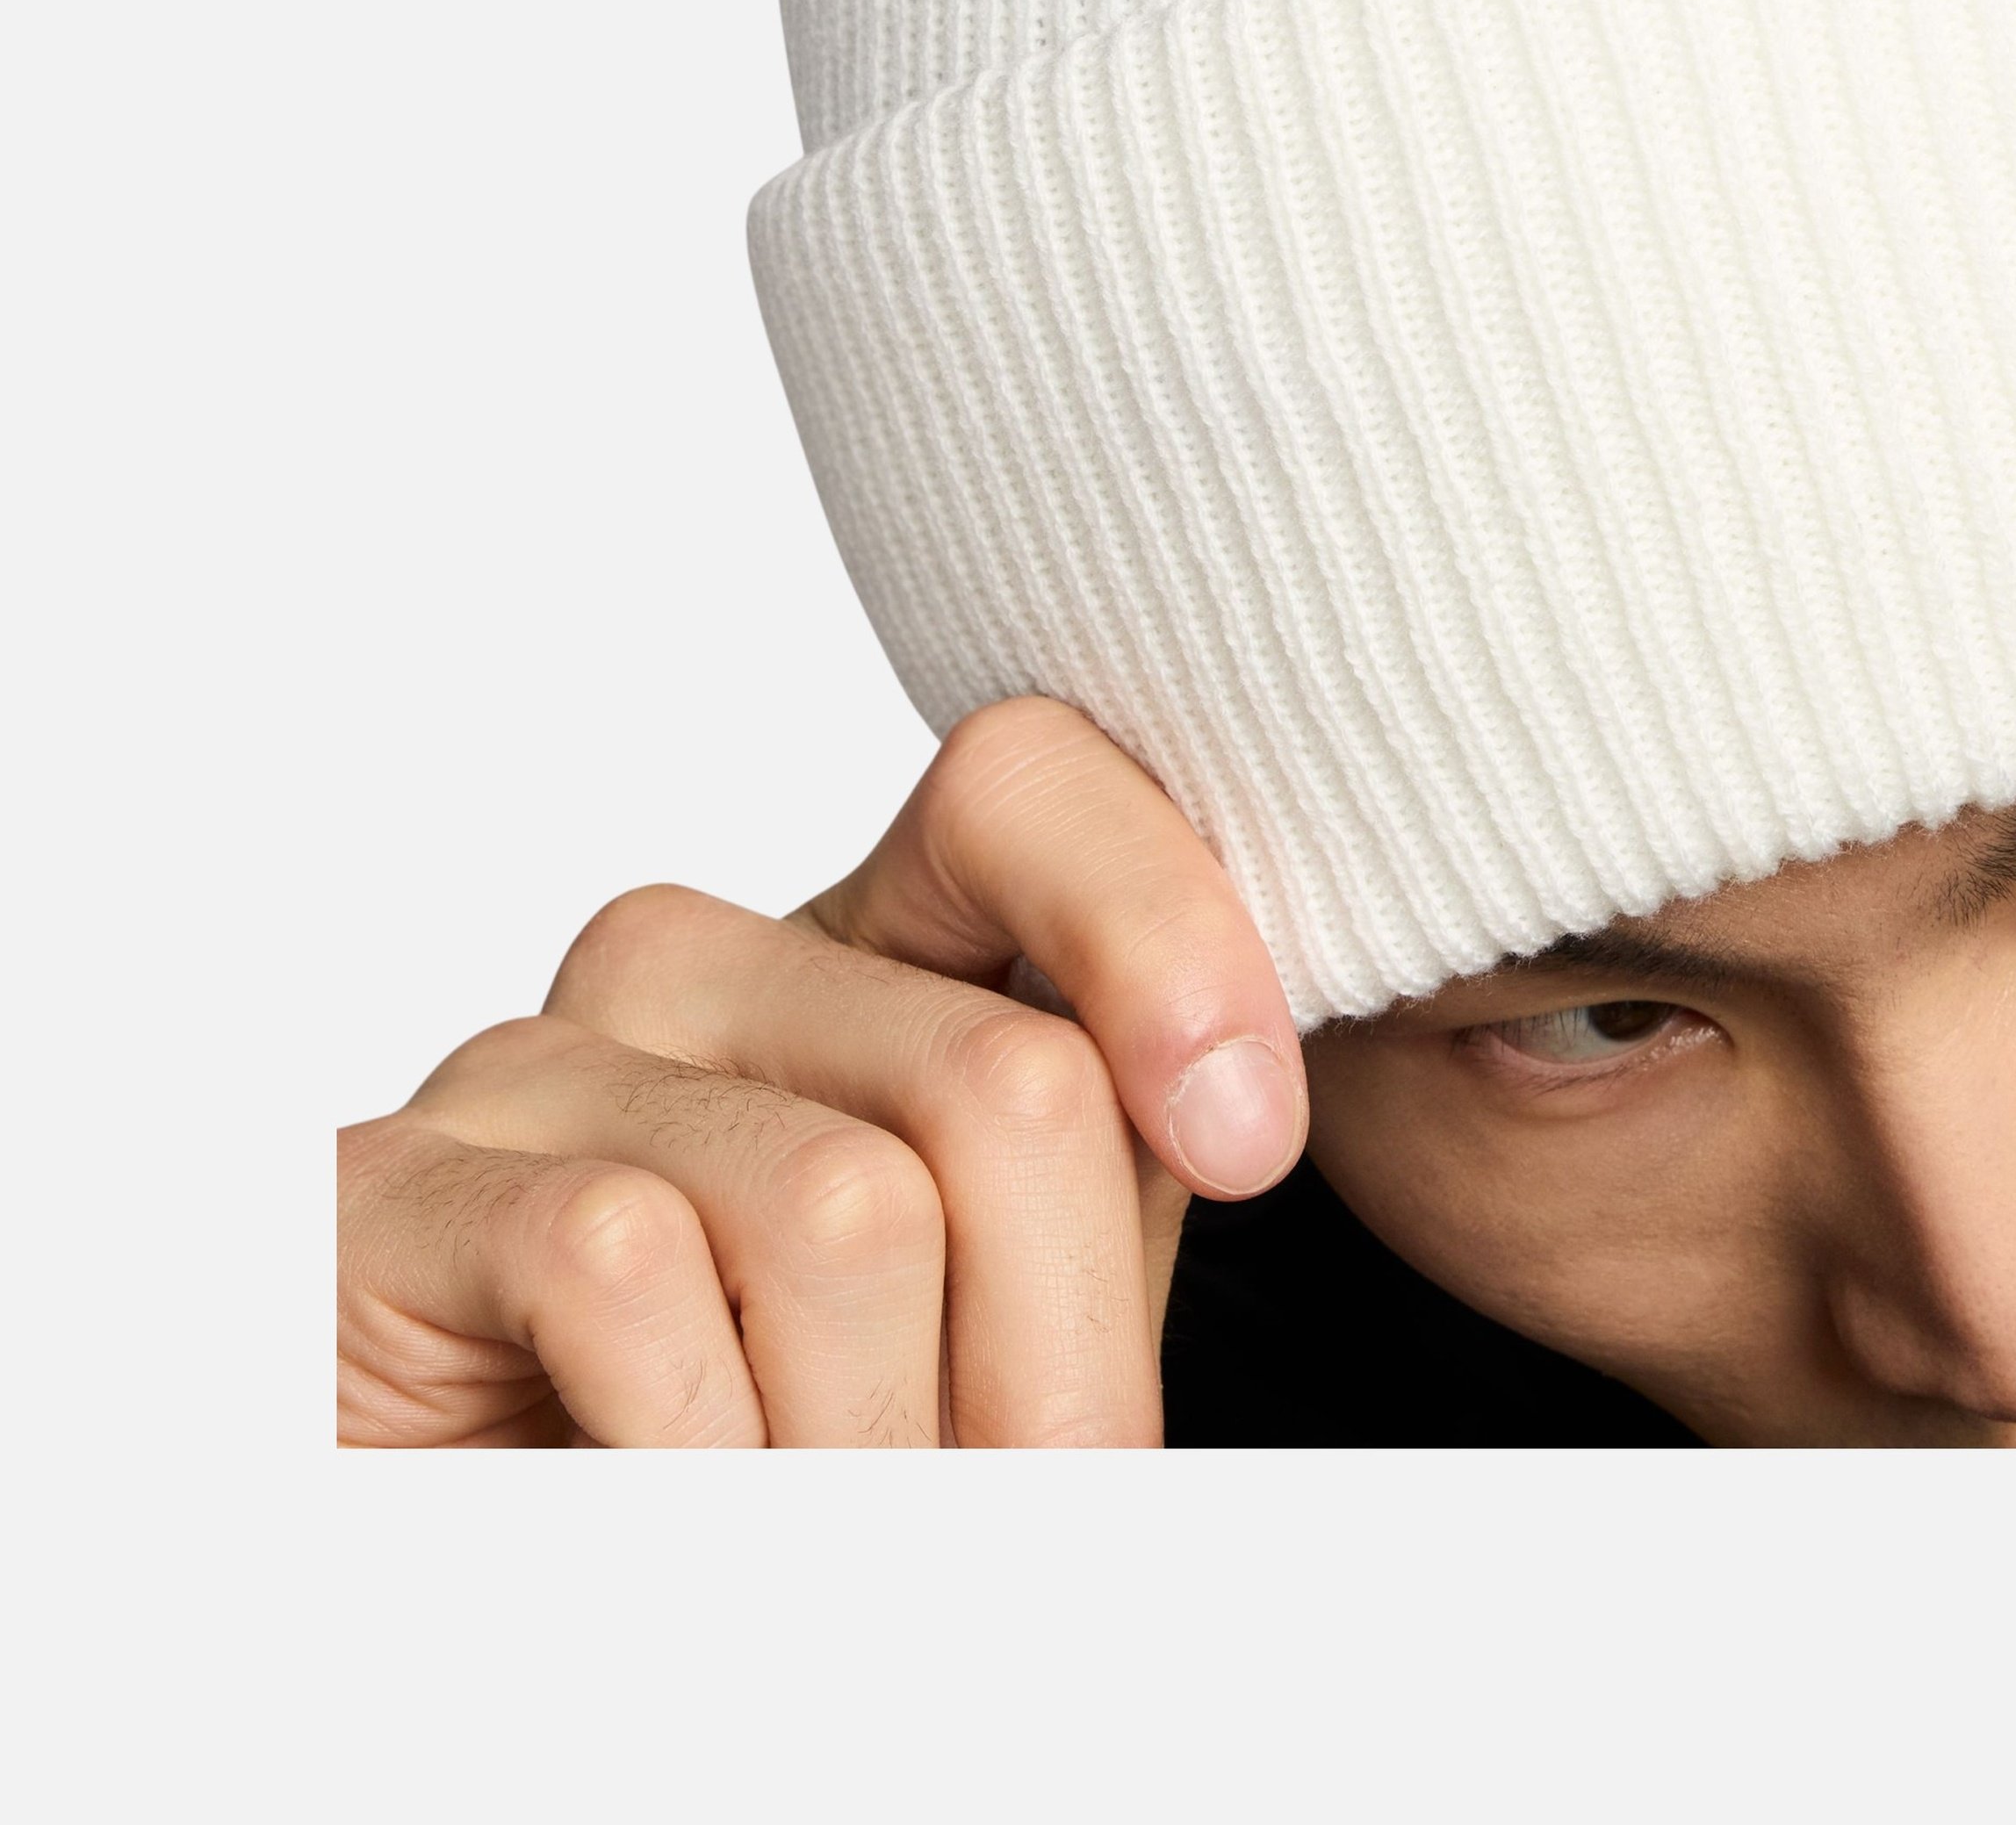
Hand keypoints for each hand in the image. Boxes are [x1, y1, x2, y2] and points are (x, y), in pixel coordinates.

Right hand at [335, 696, 1303, 1445]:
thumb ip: (1111, 1177)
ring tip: (842, 1536)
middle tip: (1026, 1501)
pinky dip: (706, 1448)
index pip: (1027, 786)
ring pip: (847, 1207)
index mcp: (870, 956)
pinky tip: (683, 1502)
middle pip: (1001, 1074)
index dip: (1167, 937)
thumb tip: (1252, 1120)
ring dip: (886, 1446)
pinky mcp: (387, 1190)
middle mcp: (702, 964)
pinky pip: (631, 1263)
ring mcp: (536, 1062)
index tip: (1249, 1143)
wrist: (500, 1603)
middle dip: (1057, 1352)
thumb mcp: (1008, 1309)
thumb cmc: (788, 1463)